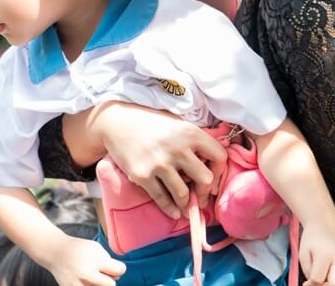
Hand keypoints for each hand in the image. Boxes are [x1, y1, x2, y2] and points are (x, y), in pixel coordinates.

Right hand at [46, 235, 125, 285]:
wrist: (55, 252)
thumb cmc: (78, 249)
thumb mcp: (96, 248)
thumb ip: (109, 261)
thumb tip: (117, 276)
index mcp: (95, 260)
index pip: (120, 270)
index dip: (119, 268)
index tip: (114, 267)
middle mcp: (87, 274)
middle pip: (111, 285)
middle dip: (109, 278)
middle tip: (101, 272)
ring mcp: (78, 285)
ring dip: (98, 284)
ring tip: (91, 276)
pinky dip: (88, 285)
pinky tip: (83, 279)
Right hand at [64, 102, 226, 218]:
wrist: (115, 123)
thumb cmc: (149, 124)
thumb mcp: (176, 124)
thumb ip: (193, 141)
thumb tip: (211, 168)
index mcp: (189, 132)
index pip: (219, 156)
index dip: (219, 170)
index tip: (211, 178)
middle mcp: (177, 148)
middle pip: (205, 179)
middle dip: (204, 191)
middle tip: (200, 196)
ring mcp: (159, 163)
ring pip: (183, 194)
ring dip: (187, 204)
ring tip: (186, 208)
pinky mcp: (143, 175)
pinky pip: (161, 198)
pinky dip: (170, 209)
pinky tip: (173, 212)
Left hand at [299, 222, 334, 285]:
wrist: (324, 227)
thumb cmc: (312, 239)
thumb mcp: (303, 254)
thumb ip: (308, 271)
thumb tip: (312, 285)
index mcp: (326, 255)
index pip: (318, 279)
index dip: (310, 284)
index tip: (306, 283)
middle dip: (325, 285)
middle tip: (318, 279)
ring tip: (327, 278)